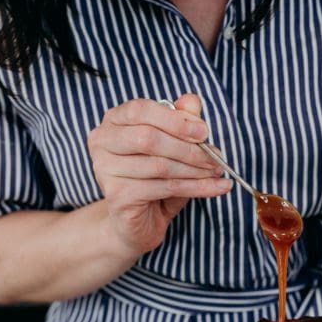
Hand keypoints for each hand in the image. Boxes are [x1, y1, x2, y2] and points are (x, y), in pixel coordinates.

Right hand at [87, 94, 231, 253]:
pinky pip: (164, 188)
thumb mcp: (172, 146)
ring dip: (195, 170)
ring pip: (159, 165)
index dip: (176, 120)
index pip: (141, 110)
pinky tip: (215, 188)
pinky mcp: (117, 196)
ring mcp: (105, 170)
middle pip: (149, 138)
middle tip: (216, 157)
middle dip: (189, 148)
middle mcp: (103, 142)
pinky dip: (196, 187)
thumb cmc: (155, 178)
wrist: (139, 220)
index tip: (204, 132)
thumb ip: (180, 121)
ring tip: (218, 173)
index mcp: (114, 121)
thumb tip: (191, 101)